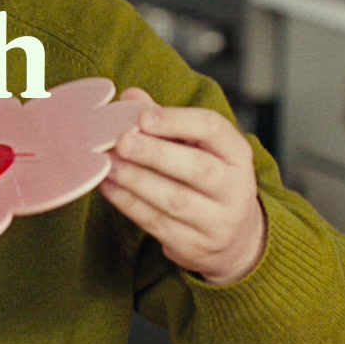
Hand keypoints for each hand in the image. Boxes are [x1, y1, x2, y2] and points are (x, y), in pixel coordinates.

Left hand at [99, 88, 266, 284]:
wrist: (235, 240)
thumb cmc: (206, 180)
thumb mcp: (197, 147)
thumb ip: (165, 121)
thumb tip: (130, 97)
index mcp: (236, 154)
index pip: (213, 130)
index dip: (177, 121)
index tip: (144, 117)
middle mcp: (235, 189)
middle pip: (198, 169)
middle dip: (156, 153)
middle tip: (122, 141)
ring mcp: (217, 222)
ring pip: (174, 200)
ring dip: (135, 180)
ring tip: (108, 164)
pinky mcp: (194, 246)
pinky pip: (156, 223)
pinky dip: (128, 203)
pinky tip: (108, 186)